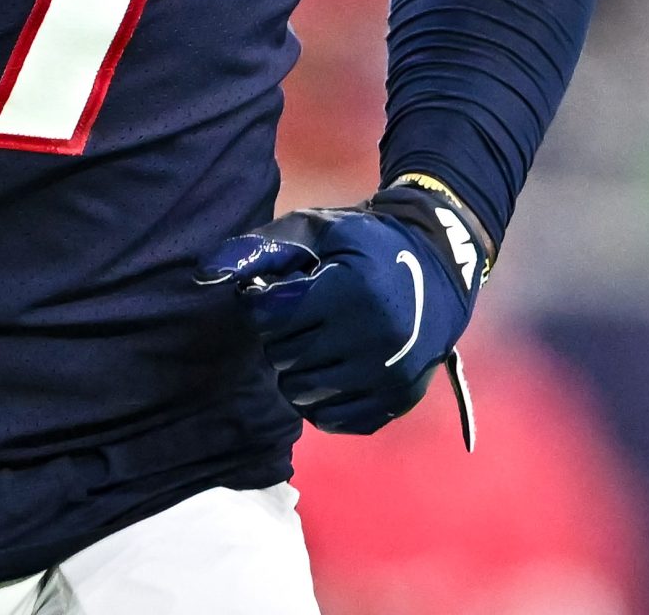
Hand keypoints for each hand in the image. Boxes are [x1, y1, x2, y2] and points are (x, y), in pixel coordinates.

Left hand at [197, 192, 482, 439]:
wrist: (440, 266)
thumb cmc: (365, 244)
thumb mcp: (315, 229)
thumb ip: (260, 249)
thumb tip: (208, 274)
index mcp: (350, 291)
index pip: (270, 317)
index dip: (265, 302)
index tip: (282, 291)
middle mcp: (373, 339)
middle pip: (283, 356)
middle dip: (281, 335)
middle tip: (301, 315)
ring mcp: (387, 376)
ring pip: (301, 393)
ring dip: (296, 369)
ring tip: (315, 341)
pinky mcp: (396, 402)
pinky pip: (332, 420)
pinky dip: (321, 399)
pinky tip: (331, 369)